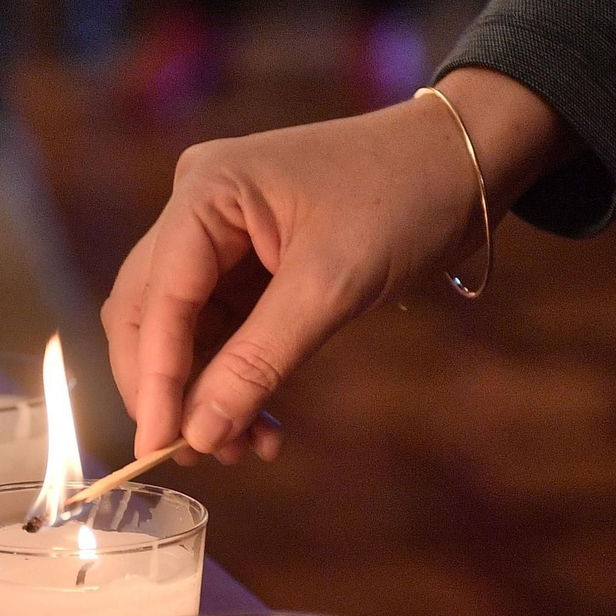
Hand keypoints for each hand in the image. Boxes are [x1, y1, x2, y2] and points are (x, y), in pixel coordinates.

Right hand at [102, 68, 569, 461]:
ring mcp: (219, 236)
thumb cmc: (404, 199)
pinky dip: (233, 378)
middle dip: (169, 388)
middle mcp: (196, 208)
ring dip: (203, 392)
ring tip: (242, 448)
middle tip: (195, 454)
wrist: (467, 161)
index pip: (156, 298)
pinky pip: (219, 332)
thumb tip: (198, 434)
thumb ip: (257, 362)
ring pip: (181, 331)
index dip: (152, 377)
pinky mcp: (245, 263)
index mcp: (204, 192)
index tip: (155, 446)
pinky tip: (260, 422)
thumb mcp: (331, 285)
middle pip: (148, 313)